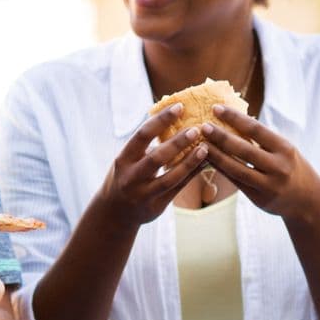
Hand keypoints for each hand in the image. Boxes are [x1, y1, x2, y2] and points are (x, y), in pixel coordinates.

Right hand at [93, 104, 210, 227]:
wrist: (114, 212)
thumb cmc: (125, 176)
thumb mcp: (127, 160)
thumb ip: (145, 146)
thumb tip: (173, 119)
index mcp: (123, 159)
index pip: (142, 135)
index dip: (161, 120)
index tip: (179, 107)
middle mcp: (131, 176)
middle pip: (157, 157)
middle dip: (178, 142)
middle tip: (197, 129)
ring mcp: (144, 193)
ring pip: (170, 177)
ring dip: (189, 162)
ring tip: (205, 148)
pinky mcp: (156, 206)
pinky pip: (178, 188)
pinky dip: (192, 175)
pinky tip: (205, 164)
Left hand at [198, 104, 319, 220]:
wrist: (308, 200)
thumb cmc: (291, 167)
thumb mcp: (284, 149)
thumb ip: (263, 139)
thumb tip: (232, 118)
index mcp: (285, 148)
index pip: (256, 129)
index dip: (234, 118)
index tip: (216, 108)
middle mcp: (278, 166)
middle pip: (243, 149)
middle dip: (221, 137)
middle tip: (202, 126)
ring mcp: (269, 185)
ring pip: (236, 169)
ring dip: (216, 156)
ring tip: (200, 144)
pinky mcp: (259, 199)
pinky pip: (235, 182)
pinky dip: (220, 170)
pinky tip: (207, 161)